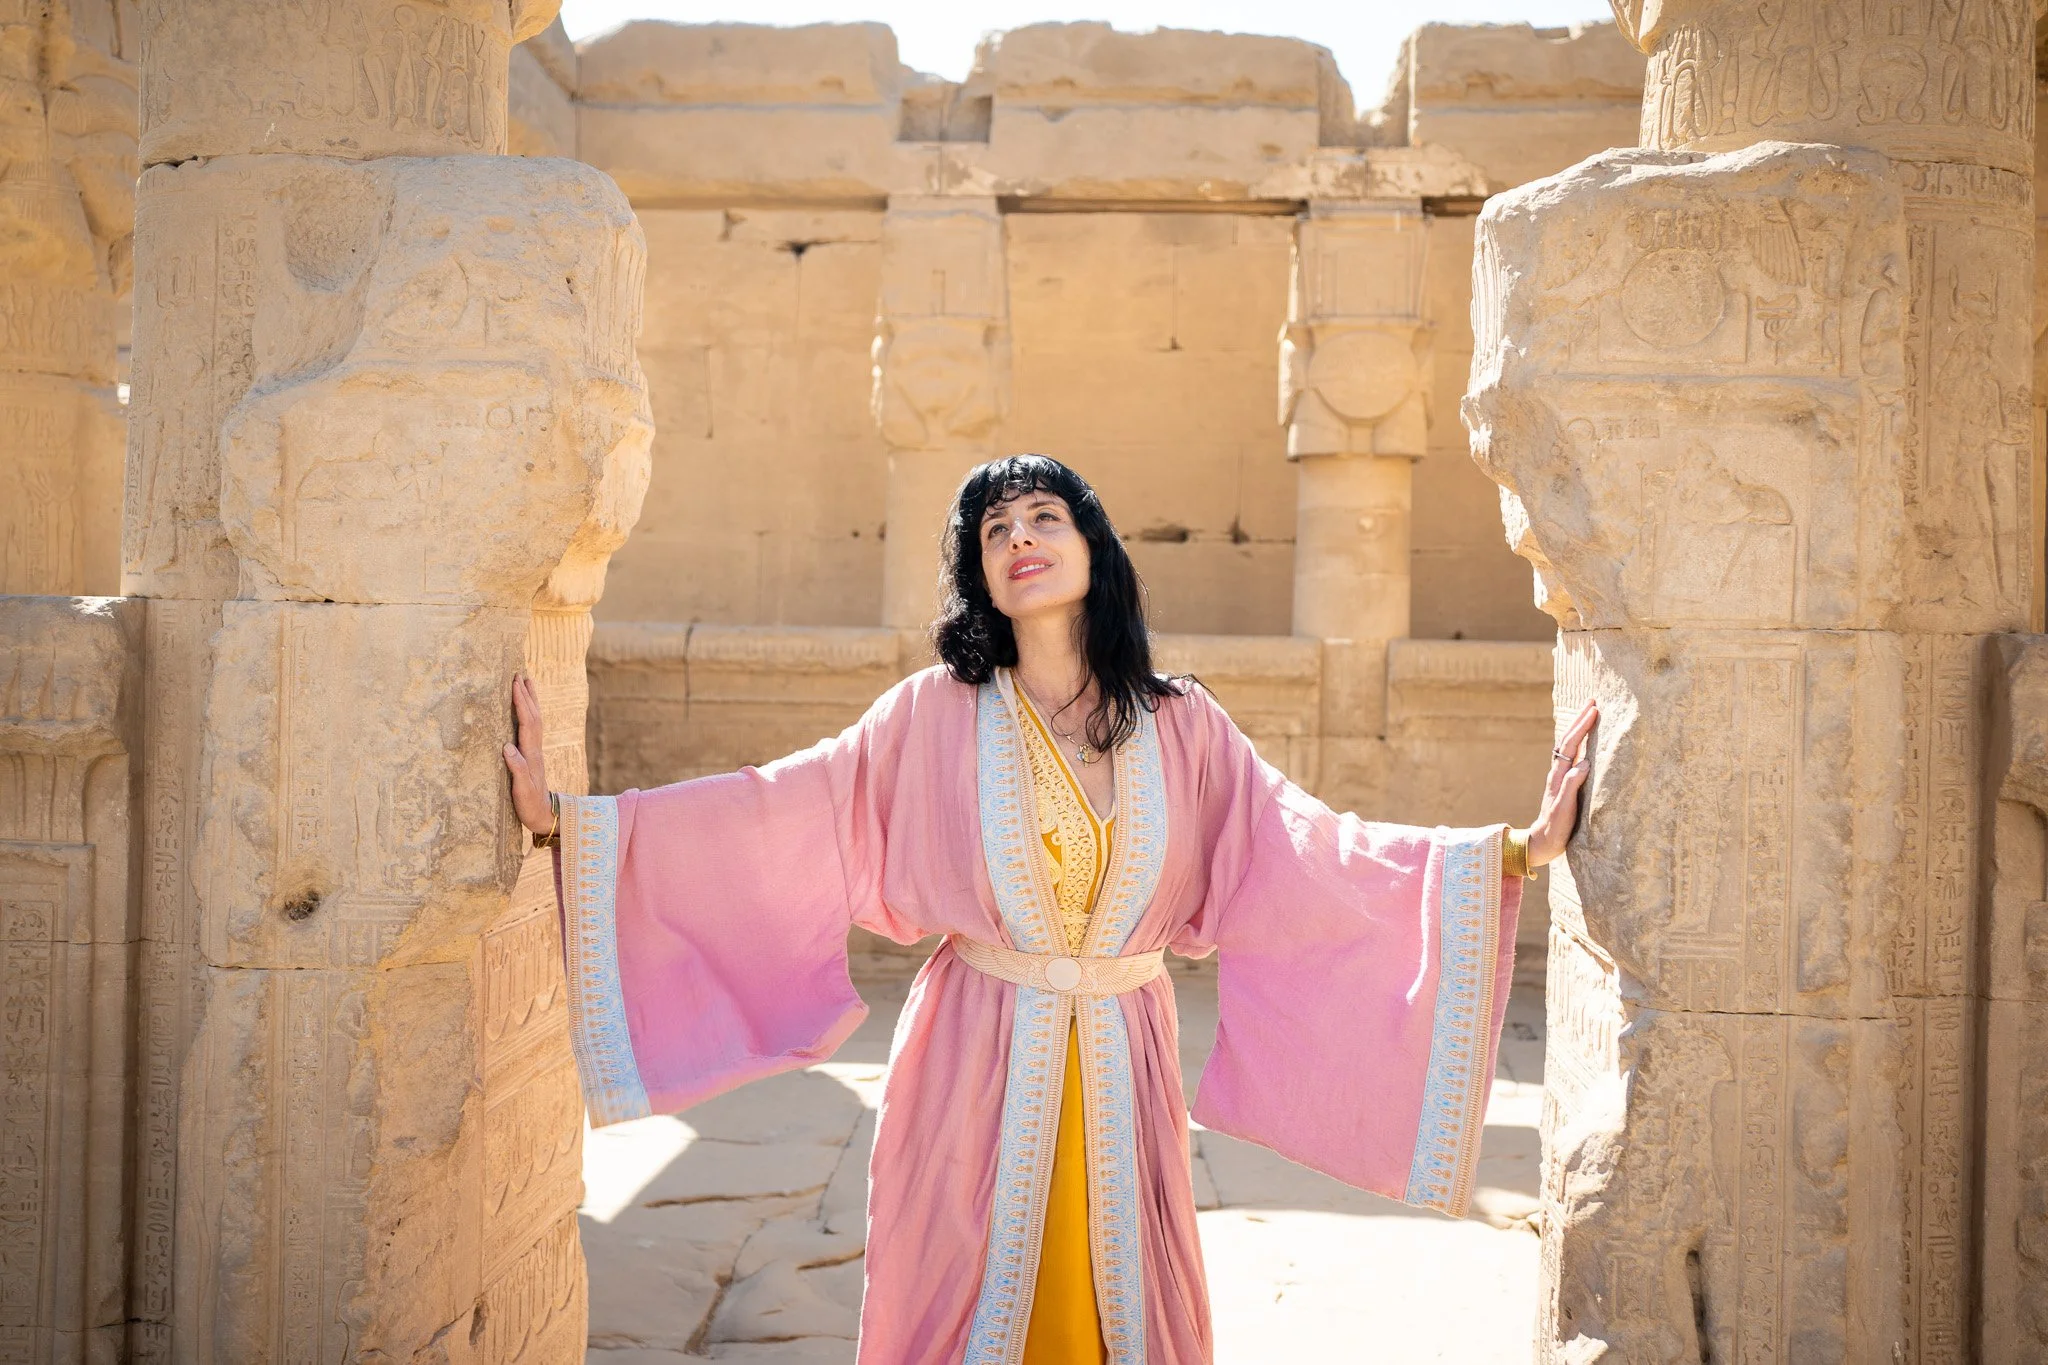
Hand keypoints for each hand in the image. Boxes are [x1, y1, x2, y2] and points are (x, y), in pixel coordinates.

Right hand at [503, 674, 553, 836]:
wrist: (545, 816)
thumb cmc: (530, 805)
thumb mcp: (522, 790)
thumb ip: (516, 769)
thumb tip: (507, 747)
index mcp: (531, 754)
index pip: (527, 722)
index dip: (521, 702)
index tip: (515, 684)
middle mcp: (535, 749)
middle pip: (533, 716)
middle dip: (527, 695)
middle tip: (520, 674)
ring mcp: (535, 751)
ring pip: (535, 720)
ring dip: (531, 701)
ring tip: (527, 684)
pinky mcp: (533, 756)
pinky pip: (532, 728)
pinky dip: (529, 714)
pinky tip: (526, 710)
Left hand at [1526, 700, 1596, 867]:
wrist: (1543, 841)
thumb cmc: (1555, 828)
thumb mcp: (1564, 809)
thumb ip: (1572, 786)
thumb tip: (1584, 763)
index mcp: (1558, 776)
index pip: (1570, 745)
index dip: (1582, 727)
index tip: (1594, 709)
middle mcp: (1558, 773)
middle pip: (1568, 740)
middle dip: (1580, 720)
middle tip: (1592, 701)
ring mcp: (1560, 777)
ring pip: (1569, 747)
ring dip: (1579, 729)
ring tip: (1590, 713)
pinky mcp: (1564, 784)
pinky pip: (1572, 757)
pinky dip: (1580, 743)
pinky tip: (1586, 741)